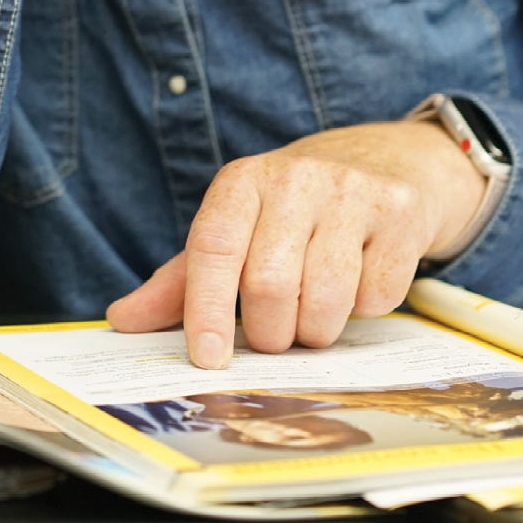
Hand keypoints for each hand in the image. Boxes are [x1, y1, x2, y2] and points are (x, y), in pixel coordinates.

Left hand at [106, 121, 487, 366]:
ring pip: (324, 299)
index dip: (207, 311)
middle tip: (276, 337)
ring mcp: (352, 191)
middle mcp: (295, 178)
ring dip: (316, 331)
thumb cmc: (295, 213)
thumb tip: (122, 319)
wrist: (386, 162)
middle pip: (268, 286)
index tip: (208, 359)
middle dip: (270, 334)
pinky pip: (376, 297)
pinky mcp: (400, 213)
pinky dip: (365, 311)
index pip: (212, 250)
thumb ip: (181, 281)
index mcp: (242, 183)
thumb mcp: (236, 233)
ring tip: (315, 317)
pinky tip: (359, 284)